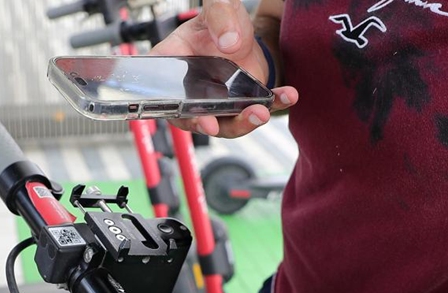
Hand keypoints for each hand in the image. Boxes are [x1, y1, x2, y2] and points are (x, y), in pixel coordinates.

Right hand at [150, 0, 297, 137]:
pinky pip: (255, 111)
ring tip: (261, 111)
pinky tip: (288, 96)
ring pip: (224, 124)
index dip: (170, 107)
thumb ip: (221, 16)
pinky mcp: (240, 105)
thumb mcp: (220, 8)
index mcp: (172, 65)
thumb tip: (229, 43)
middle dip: (204, 124)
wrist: (244, 32)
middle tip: (213, 126)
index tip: (186, 114)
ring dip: (242, 123)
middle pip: (191, 117)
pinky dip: (272, 105)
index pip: (159, 90)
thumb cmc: (221, 21)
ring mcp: (216, 103)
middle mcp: (190, 91)